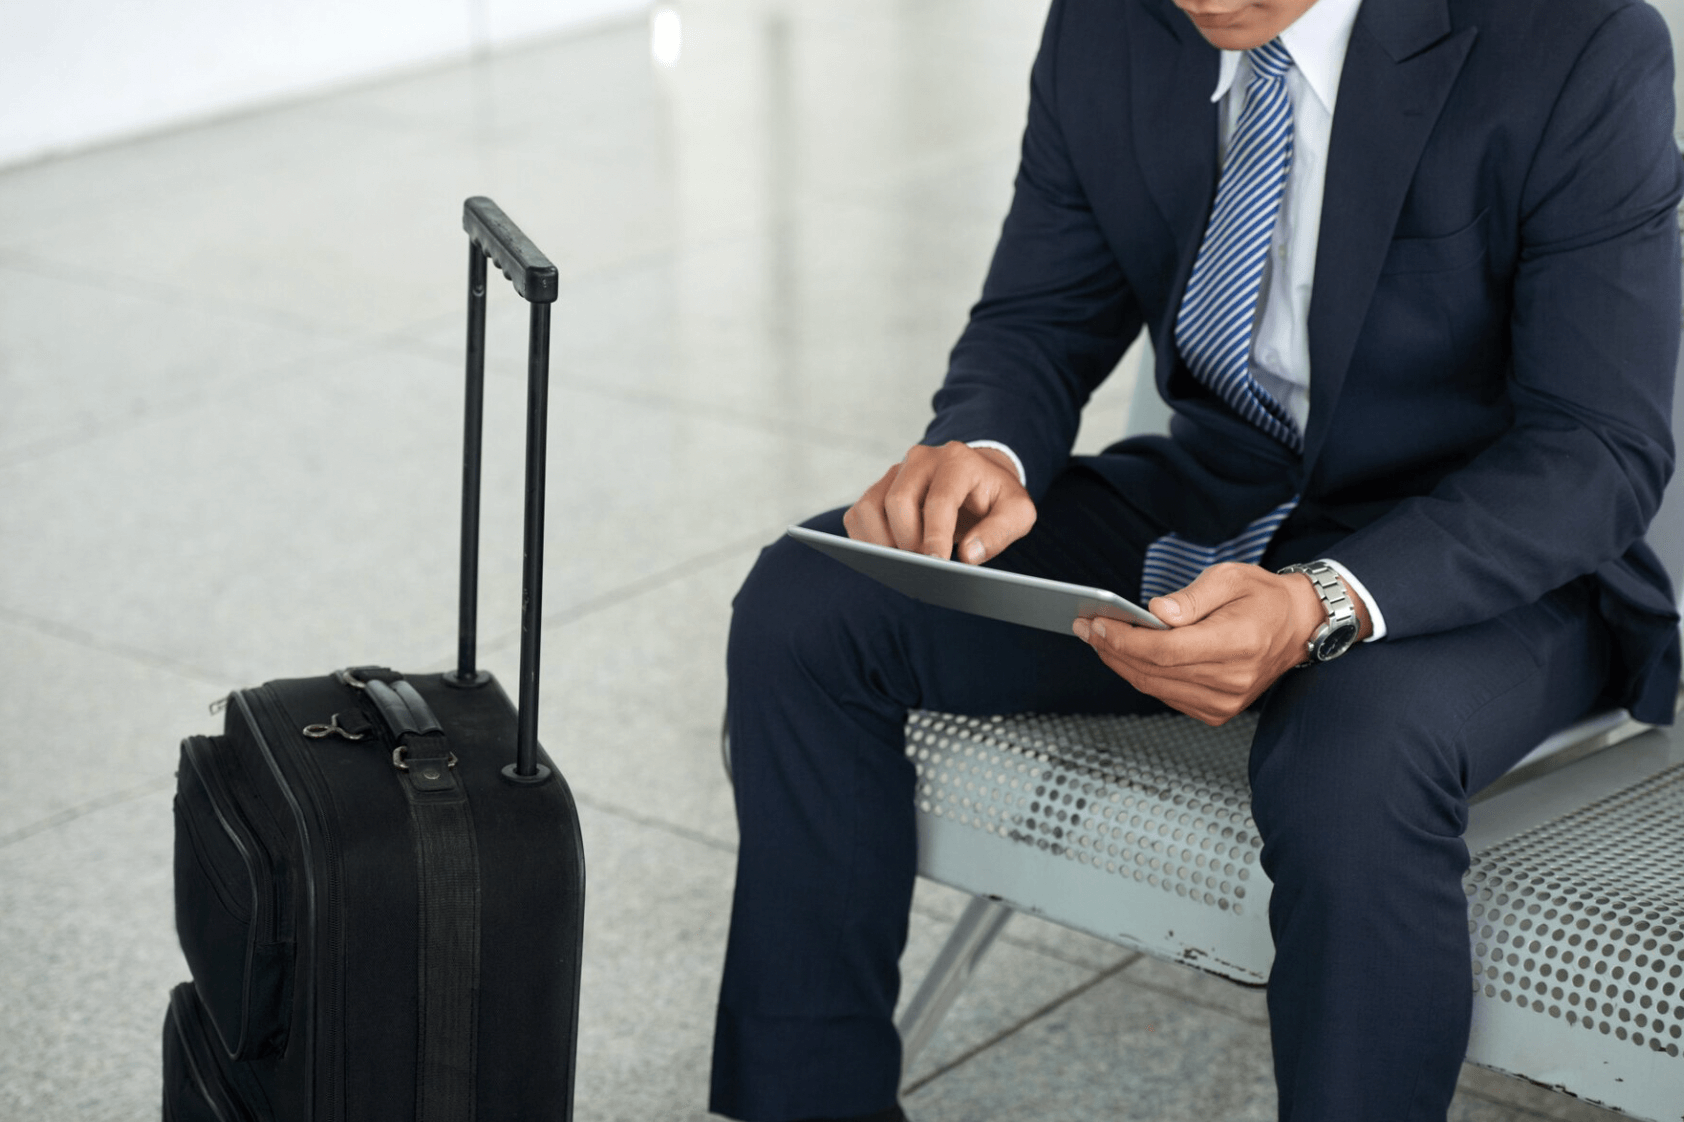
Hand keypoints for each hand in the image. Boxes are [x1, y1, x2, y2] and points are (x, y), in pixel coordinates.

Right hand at [843, 442, 1035, 563]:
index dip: (934, 536)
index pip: (939, 500)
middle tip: (923, 566)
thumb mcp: (1019, 513)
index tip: (935, 564)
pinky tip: (886, 557)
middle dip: (908, 541)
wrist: (978, 479)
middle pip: (898, 501)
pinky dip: (866, 540)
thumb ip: (1000, 532)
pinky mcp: (879, 488)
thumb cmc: (996, 498)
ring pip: (871, 507)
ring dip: (882, 543)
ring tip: (903, 564)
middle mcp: (921, 460)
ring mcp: (896, 472)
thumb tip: (969, 555)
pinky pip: (858, 515)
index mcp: (958, 461)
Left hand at [1072, 563, 1371, 724]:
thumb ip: (1191, 597)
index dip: (1125, 639)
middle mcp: (1233, 679)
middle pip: (1155, 671)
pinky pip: (1167, 696)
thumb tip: (1155, 612)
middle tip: (1085, 627)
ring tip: (1097, 639)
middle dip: (1112, 649)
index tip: (1096, 623)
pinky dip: (1143, 676)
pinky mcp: (1218, 711)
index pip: (1167, 650)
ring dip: (1120, 664)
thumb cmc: (1263, 598)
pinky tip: (1125, 655)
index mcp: (1239, 643)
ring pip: (1155, 687)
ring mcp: (1226, 701)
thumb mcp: (1230, 577)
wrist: (1297, 626)